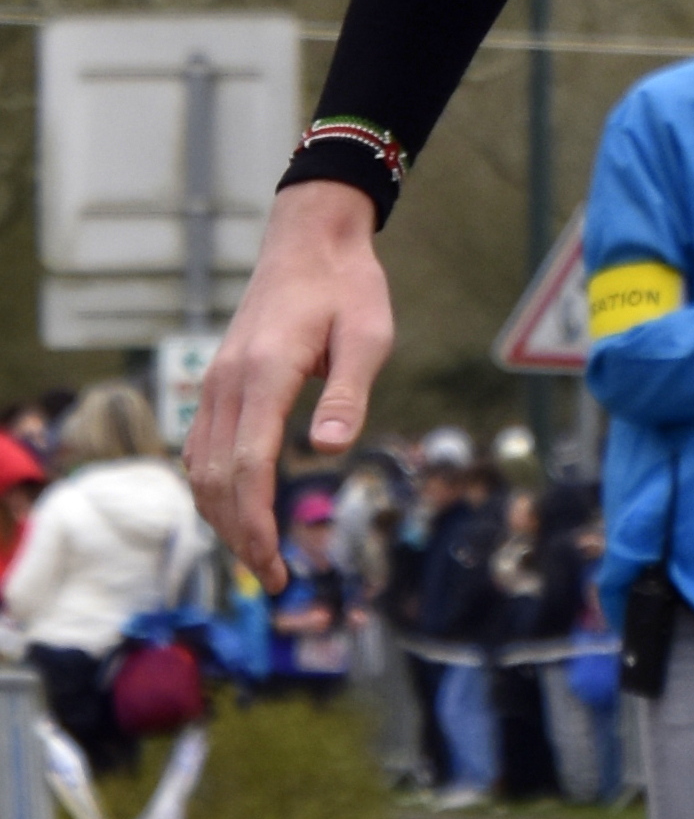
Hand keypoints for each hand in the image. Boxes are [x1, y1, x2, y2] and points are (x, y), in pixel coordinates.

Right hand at [184, 182, 393, 589]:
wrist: (310, 240)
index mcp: (264, 372)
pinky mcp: (218, 381)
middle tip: (274, 579)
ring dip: (222, 517)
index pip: (248, 465)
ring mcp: (216, 380)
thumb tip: (328, 450)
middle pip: (216, 477)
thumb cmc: (349, 287)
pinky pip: (200, 446)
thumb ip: (347, 394)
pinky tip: (236, 513)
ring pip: (199, 466)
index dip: (255, 522)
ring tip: (257, 557)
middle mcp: (227, 380)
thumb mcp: (369, 336)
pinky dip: (212, 488)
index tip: (273, 564)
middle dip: (240, 535)